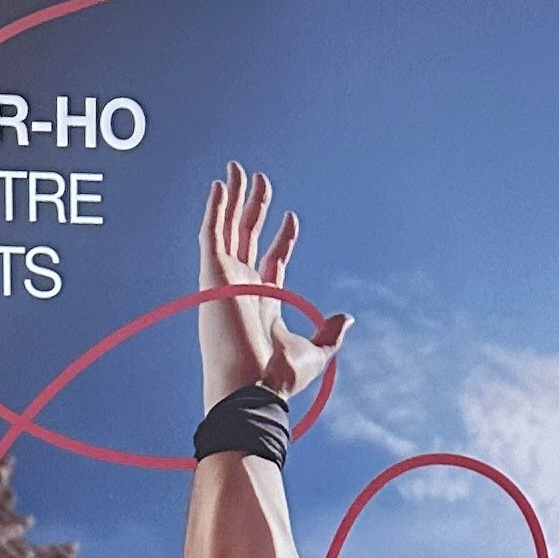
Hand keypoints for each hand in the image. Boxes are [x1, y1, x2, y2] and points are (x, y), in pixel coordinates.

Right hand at [195, 163, 349, 413]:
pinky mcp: (214, 276)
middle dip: (253, 207)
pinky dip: (215, 209)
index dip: (281, 238)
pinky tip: (221, 186)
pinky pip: (212, 234)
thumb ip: (330, 335)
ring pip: (227, 229)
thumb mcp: (315, 354)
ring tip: (238, 168)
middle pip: (246, 238)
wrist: (250, 388)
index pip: (271, 261)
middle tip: (259, 178)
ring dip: (233, 198)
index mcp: (263, 304)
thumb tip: (347, 318)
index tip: (291, 217)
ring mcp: (226, 281)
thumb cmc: (277, 380)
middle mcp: (241, 289)